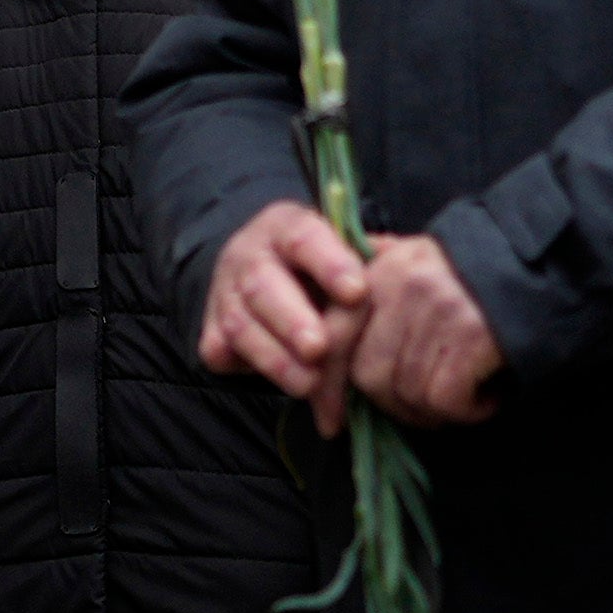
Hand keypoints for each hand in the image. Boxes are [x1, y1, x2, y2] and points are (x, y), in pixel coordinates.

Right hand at [197, 200, 372, 436]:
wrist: (257, 271)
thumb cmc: (319, 270)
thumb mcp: (340, 256)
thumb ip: (363, 272)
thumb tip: (402, 296)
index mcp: (286, 226)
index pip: (306, 237)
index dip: (330, 264)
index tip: (357, 292)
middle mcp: (248, 254)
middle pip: (264, 285)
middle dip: (292, 320)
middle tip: (318, 349)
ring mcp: (223, 291)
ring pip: (240, 324)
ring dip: (275, 358)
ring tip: (309, 385)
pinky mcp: (210, 330)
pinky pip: (220, 351)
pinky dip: (247, 368)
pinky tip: (281, 384)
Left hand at [346, 233, 504, 428]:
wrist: (551, 267)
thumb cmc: (479, 276)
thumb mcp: (420, 261)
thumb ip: (376, 279)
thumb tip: (327, 318)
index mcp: (381, 268)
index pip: (334, 335)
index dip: (328, 387)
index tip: (332, 423)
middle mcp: (402, 284)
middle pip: (369, 375)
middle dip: (393, 405)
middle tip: (425, 407)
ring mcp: (437, 308)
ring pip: (408, 392)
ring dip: (434, 411)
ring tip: (463, 396)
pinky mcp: (471, 334)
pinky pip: (445, 399)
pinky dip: (466, 411)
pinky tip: (485, 397)